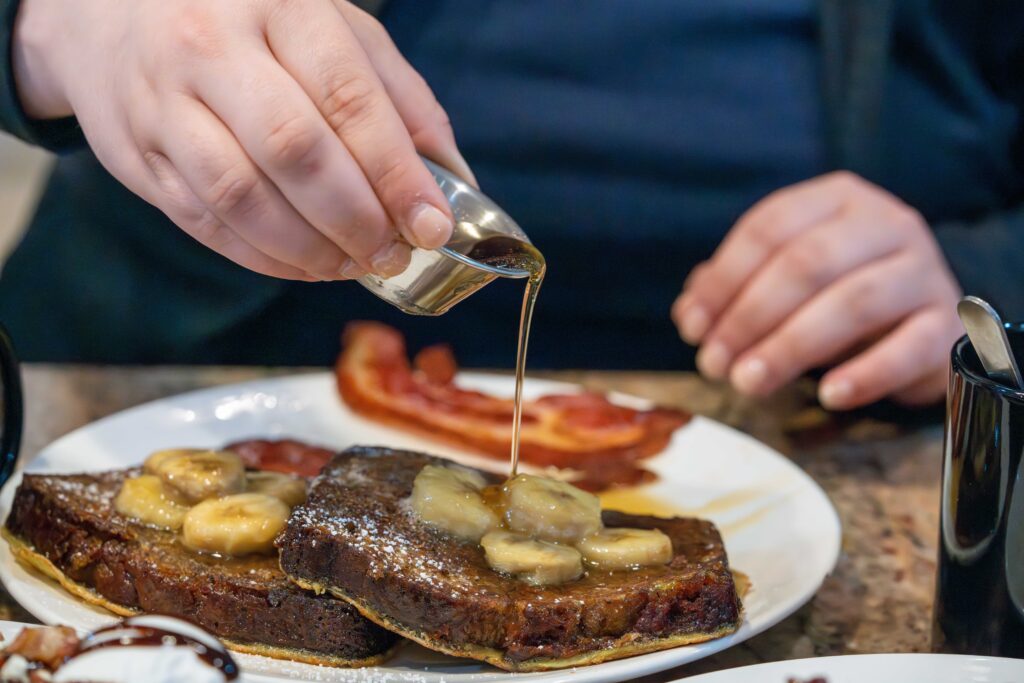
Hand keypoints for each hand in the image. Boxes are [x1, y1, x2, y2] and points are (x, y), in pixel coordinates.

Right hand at [12, 0, 474, 280]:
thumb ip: (399, 99)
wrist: (113, 11)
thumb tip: (454, 180)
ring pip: (241, 196)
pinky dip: (264, 257)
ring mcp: (163, 102)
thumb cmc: (253, 23)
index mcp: (280, 5)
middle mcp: (211, 47)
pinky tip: (305, 264)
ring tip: (351, 264)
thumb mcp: (335, 31)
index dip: (396, 173)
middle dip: (355, 218)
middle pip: (293, 150)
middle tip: (391, 253)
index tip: (432, 225)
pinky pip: (204, 222)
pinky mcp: (136, 155)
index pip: (348, 97)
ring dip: (309, 248)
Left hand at [671, 171, 962, 409]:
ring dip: (792, 347)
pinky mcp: (948, 323)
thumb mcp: (781, 284)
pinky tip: (829, 396)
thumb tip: (689, 315)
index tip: (692, 329)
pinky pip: (909, 348)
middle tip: (714, 365)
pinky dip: (866, 374)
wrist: (920, 322)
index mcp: (835, 199)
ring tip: (749, 382)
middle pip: (808, 263)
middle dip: (751, 317)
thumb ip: (732, 291)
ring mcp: (923, 270)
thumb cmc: (835, 296)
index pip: (769, 227)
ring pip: (855, 302)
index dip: (723, 279)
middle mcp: (886, 222)